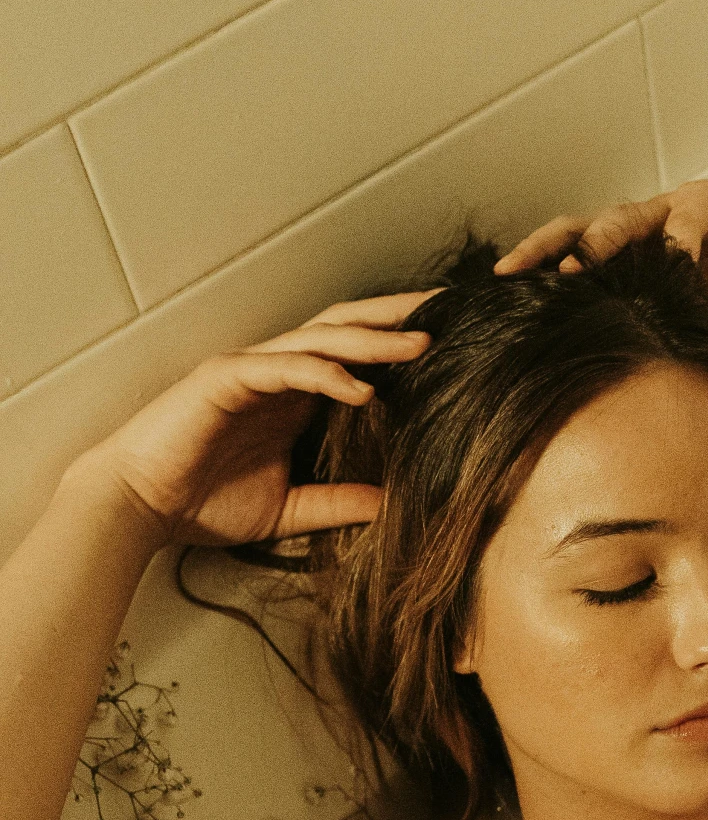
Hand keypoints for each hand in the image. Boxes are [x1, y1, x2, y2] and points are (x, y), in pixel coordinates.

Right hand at [75, 294, 436, 547]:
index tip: (453, 344)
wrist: (141, 506)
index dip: (399, 344)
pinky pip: (285, 368)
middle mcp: (278, 373)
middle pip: (346, 329)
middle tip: (450, 310)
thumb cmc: (204, 502)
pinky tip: (363, 387)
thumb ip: (339, 502)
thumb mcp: (292, 509)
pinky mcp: (226, 378)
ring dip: (373, 340)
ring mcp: (252, 369)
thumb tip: (391, 506)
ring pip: (321, 339)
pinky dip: (326, 373)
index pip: (356, 357)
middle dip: (396, 317)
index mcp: (295, 397)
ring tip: (421, 343)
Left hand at [494, 177, 707, 333]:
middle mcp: (641, 227)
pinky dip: (680, 240)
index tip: (500, 305)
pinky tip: (676, 260)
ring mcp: (671, 210)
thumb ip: (667, 342)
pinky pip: (688, 219)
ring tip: (575, 265)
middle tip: (508, 274)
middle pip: (576, 229)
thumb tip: (640, 402)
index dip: (537, 279)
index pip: (571, 260)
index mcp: (631, 254)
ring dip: (596, 240)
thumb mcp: (696, 320)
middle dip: (541, 249)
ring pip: (621, 218)